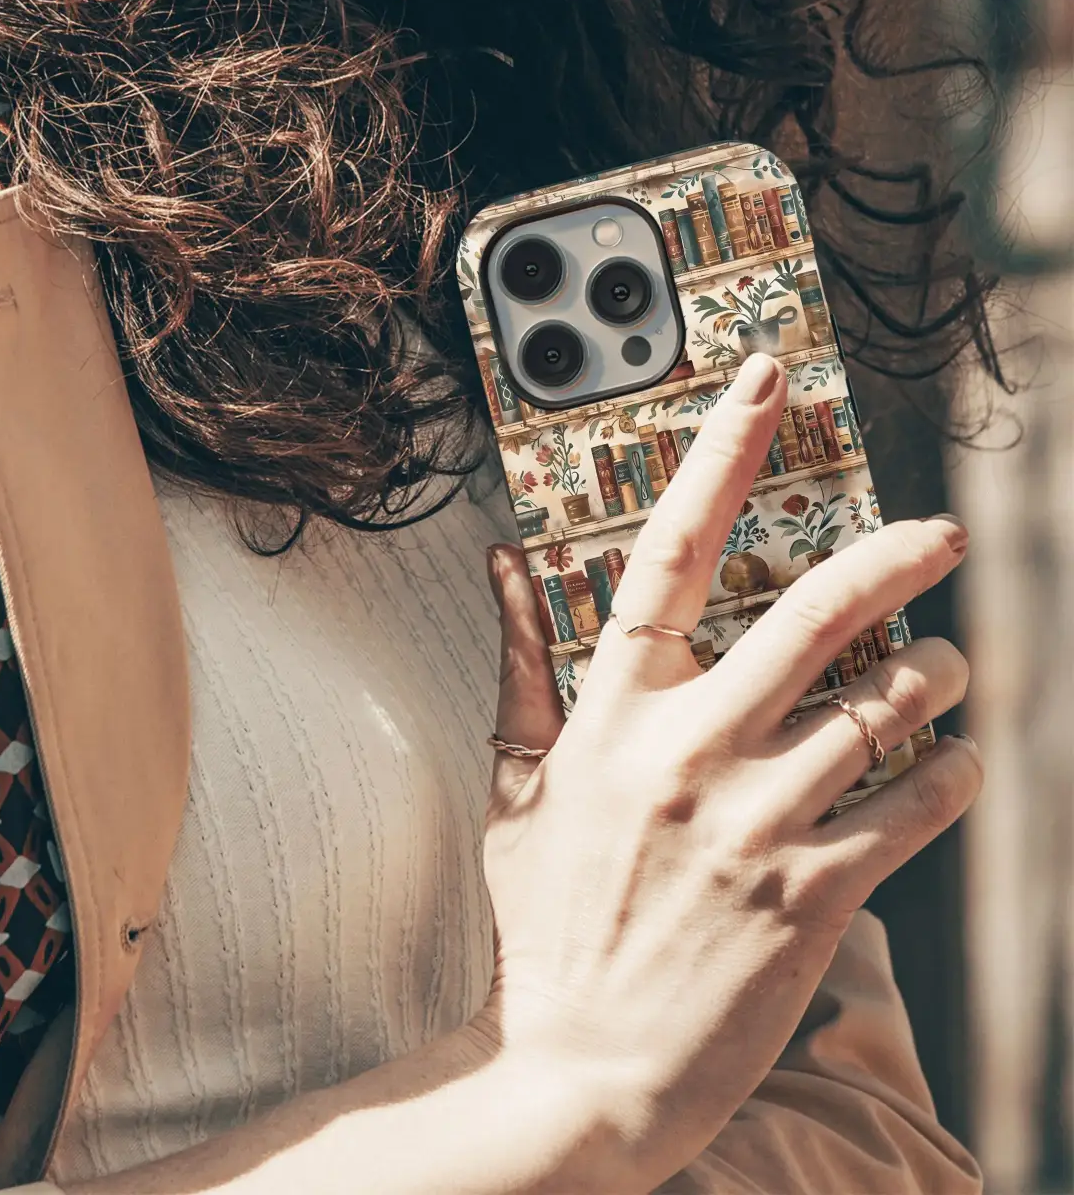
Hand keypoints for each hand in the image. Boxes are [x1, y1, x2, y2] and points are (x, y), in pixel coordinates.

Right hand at [482, 353, 980, 1190]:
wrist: (578, 1068)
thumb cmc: (546, 924)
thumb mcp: (515, 789)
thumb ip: (519, 668)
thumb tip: (502, 566)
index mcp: (611, 719)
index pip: (667, 556)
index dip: (718, 458)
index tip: (764, 386)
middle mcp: (688, 754)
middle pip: (814, 614)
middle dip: (896, 556)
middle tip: (939, 533)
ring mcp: (754, 823)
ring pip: (884, 707)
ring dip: (938, 676)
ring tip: (949, 670)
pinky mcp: (812, 895)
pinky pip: (913, 806)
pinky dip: (952, 772)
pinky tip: (953, 762)